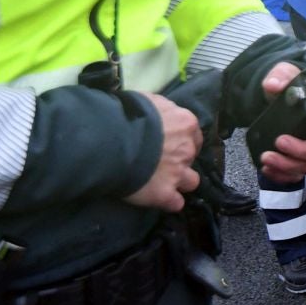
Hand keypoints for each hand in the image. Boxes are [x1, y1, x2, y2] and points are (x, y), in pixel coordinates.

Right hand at [122, 94, 202, 211]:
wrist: (111, 140)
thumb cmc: (127, 115)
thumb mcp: (147, 101)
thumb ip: (160, 109)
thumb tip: (159, 114)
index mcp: (185, 123)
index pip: (193, 135)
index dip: (181, 141)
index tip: (168, 144)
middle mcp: (187, 149)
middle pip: (191, 158)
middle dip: (179, 160)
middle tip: (160, 161)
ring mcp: (178, 173)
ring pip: (191, 182)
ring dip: (180, 182)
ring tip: (163, 182)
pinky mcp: (165, 194)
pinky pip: (176, 204)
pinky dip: (168, 202)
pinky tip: (157, 199)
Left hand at [254, 61, 305, 181]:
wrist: (272, 101)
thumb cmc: (287, 87)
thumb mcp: (283, 75)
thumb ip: (280, 77)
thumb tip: (274, 84)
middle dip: (302, 150)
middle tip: (280, 141)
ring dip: (287, 165)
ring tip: (266, 156)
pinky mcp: (297, 162)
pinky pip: (295, 175)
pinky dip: (281, 176)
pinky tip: (267, 168)